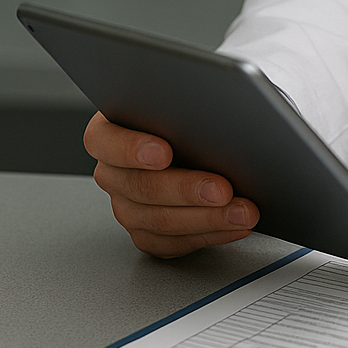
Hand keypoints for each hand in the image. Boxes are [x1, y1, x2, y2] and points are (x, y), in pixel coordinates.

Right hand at [84, 112, 258, 257]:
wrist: (200, 146)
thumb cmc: (187, 119)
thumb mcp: (182, 103)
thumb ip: (183, 105)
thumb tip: (210, 106)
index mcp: (109, 133)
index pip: (105, 141)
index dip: (132, 149)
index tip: (163, 152)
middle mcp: (113, 173)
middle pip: (140, 187)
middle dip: (186, 190)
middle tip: (222, 189)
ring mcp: (127, 207)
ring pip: (160, 220)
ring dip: (208, 218)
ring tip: (242, 211)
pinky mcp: (147, 234)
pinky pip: (173, 244)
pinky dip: (210, 235)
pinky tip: (234, 226)